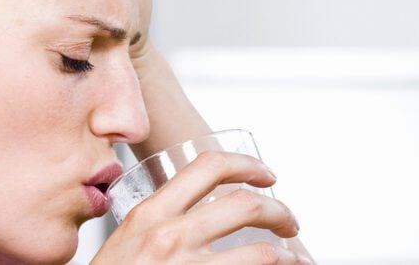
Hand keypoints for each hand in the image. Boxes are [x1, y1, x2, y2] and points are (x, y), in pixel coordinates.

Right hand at [91, 152, 309, 263]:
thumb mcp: (125, 241)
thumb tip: (192, 212)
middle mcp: (169, 236)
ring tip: (294, 258)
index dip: (247, 164)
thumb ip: (154, 223)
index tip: (265, 174)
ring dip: (288, 254)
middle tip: (288, 220)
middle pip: (246, 204)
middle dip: (279, 210)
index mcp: (149, 214)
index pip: (208, 167)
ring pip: (263, 252)